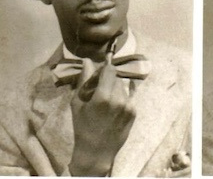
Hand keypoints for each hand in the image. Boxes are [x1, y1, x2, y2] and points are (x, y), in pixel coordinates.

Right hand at [68, 58, 135, 175]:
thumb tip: (88, 61)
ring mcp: (129, 105)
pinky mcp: (134, 111)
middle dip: (108, 81)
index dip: (103, 70)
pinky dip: (121, 98)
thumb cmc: (82, 127)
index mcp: (103, 96)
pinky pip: (128, 96)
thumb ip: (84, 80)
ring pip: (123, 86)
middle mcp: (119, 99)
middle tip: (99, 91)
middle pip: (116, 77)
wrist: (97, 150)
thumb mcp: (78, 103)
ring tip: (106, 103)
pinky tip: (113, 109)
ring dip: (115, 89)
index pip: (110, 70)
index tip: (98, 76)